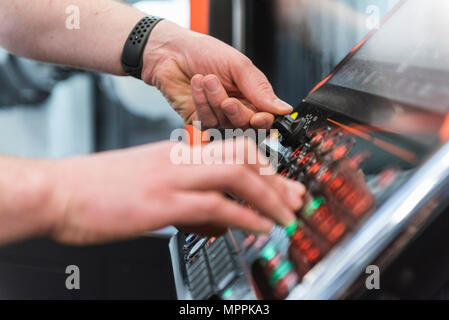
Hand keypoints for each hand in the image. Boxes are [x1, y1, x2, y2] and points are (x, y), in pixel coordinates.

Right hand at [46, 138, 304, 244]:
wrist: (59, 192)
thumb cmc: (98, 188)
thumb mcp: (148, 183)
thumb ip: (183, 196)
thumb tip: (213, 215)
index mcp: (175, 154)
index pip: (230, 150)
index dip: (261, 166)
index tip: (278, 183)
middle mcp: (178, 160)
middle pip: (241, 158)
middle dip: (275, 179)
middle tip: (296, 197)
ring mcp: (171, 180)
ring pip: (235, 177)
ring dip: (268, 198)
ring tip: (287, 215)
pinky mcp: (161, 203)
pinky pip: (215, 205)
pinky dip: (244, 216)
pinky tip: (259, 227)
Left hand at [141, 20, 292, 129]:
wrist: (170, 51)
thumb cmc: (204, 52)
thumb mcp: (238, 65)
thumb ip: (260, 89)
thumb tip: (284, 108)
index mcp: (251, 94)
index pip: (265, 117)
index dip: (263, 122)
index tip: (258, 117)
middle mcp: (237, 107)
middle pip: (247, 126)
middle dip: (237, 113)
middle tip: (228, 99)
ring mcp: (218, 115)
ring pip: (226, 125)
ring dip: (216, 102)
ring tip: (207, 79)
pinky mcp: (199, 120)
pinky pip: (207, 122)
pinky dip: (202, 104)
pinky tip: (196, 85)